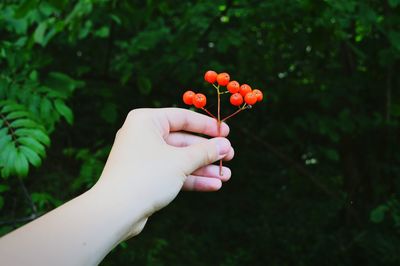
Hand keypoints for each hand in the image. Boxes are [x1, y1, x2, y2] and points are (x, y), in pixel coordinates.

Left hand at [94, 107, 233, 226]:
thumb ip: (205, 151)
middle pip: (183, 140)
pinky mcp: (145, 177)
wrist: (116, 211)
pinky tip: (213, 185)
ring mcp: (144, 157)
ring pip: (179, 159)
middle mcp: (143, 136)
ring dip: (203, 168)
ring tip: (226, 176)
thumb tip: (225, 145)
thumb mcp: (181, 161)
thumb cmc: (147, 177)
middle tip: (230, 157)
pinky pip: (172, 173)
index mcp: (146, 121)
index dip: (207, 126)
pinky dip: (191, 178)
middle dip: (208, 152)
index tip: (226, 133)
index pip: (182, 117)